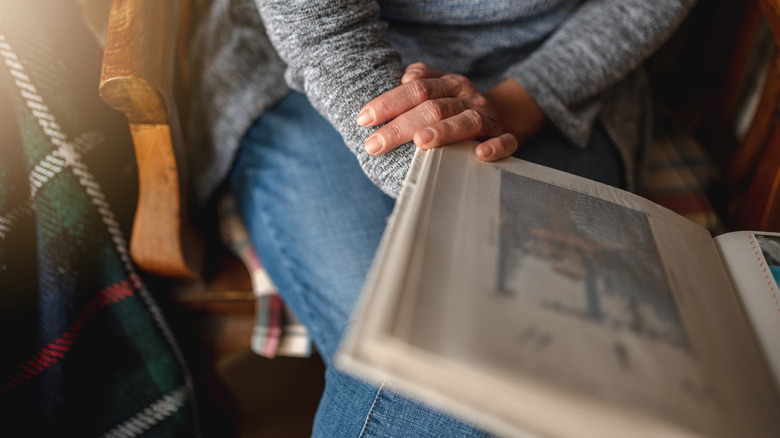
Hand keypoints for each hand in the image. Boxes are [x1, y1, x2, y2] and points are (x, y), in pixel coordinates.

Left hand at [357, 62, 544, 160]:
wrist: (502, 114)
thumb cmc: (455, 107)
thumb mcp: (438, 89)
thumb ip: (419, 82)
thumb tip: (404, 78)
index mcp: (448, 84)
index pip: (416, 89)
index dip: (389, 103)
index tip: (364, 120)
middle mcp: (467, 97)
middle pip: (433, 108)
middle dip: (401, 126)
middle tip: (375, 144)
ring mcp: (487, 117)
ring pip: (466, 122)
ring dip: (443, 132)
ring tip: (420, 142)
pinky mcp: (503, 136)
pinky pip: (504, 141)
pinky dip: (494, 147)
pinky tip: (479, 154)